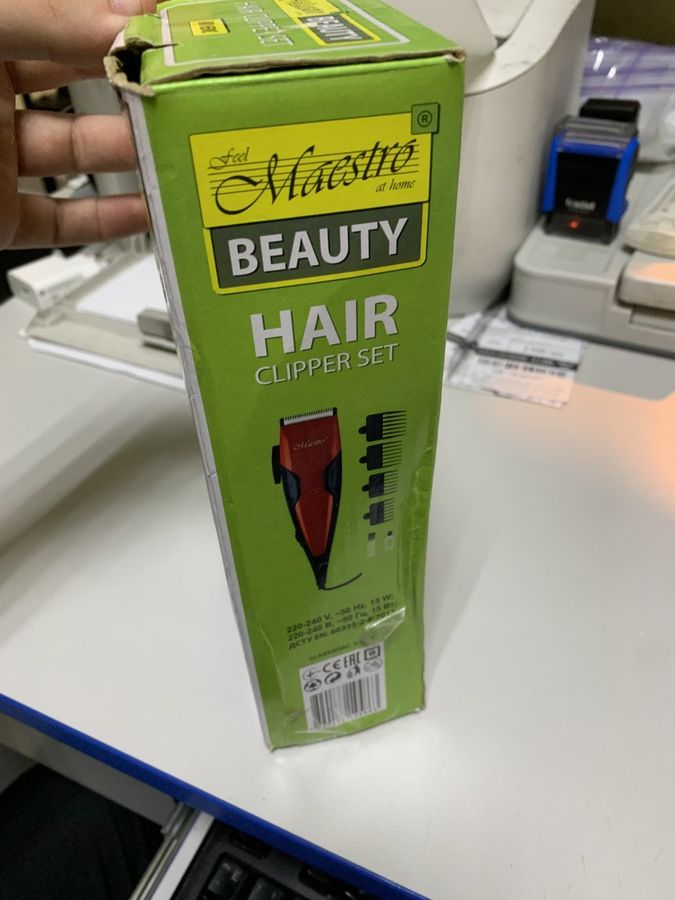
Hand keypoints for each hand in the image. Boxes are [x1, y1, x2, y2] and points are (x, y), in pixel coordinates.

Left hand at [0, 0, 155, 249]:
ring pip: (80, 158)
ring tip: (175, 149)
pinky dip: (106, 221)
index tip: (171, 31)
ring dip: (132, 156)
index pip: (69, 22)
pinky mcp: (0, 218)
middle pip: (85, 92)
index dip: (121, 26)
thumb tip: (126, 19)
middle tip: (186, 93)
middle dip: (138, 93)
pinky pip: (61, 221)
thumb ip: (50, 17)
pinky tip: (145, 209)